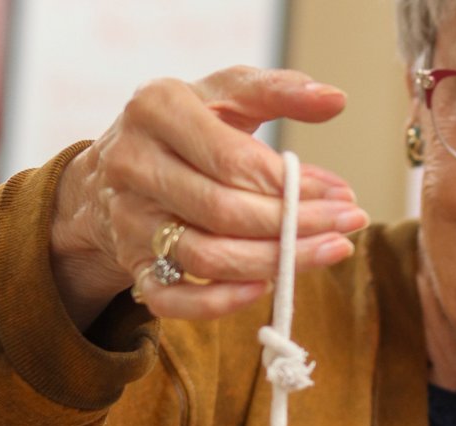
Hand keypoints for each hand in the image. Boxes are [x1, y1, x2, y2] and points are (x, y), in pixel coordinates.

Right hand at [49, 66, 368, 327]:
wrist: (110, 173)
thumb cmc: (183, 132)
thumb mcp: (222, 97)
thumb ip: (277, 92)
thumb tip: (335, 99)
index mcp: (157, 109)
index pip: (234, 161)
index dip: (293, 186)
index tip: (342, 196)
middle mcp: (135, 165)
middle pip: (224, 212)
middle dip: (293, 226)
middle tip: (345, 230)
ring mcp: (130, 221)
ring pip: (206, 257)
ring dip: (273, 264)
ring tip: (326, 253)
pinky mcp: (133, 267)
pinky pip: (173, 301)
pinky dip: (219, 303)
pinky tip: (265, 289)